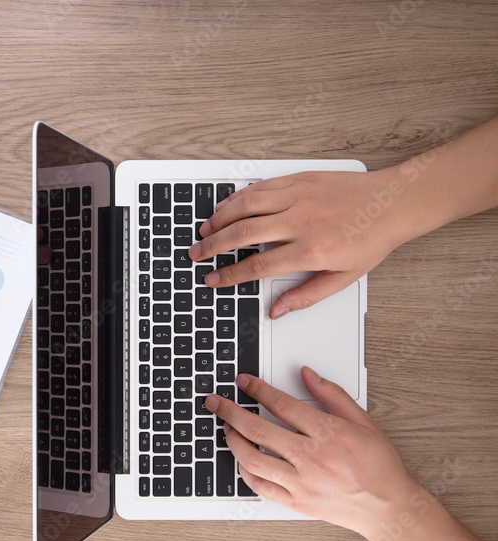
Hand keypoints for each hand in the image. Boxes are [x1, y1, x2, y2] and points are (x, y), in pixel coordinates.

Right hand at [188, 169, 409, 318]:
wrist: (394, 202)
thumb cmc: (372, 238)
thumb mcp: (343, 278)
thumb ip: (306, 295)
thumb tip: (277, 310)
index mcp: (311, 250)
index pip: (258, 266)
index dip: (230, 275)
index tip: (214, 279)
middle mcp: (301, 221)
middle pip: (242, 234)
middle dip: (213, 246)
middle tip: (196, 254)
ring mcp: (299, 197)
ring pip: (246, 206)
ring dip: (219, 219)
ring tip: (204, 230)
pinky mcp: (300, 179)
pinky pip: (260, 187)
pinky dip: (238, 197)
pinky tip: (226, 206)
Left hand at [204, 368, 422, 538]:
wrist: (389, 508)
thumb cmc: (379, 466)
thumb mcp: (363, 422)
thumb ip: (332, 395)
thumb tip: (307, 374)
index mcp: (328, 433)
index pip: (281, 404)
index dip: (256, 389)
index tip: (243, 382)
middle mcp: (311, 457)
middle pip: (258, 429)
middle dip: (230, 412)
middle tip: (216, 403)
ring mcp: (301, 482)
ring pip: (253, 459)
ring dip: (233, 441)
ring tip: (226, 429)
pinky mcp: (296, 502)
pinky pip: (261, 486)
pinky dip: (245, 472)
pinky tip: (241, 460)